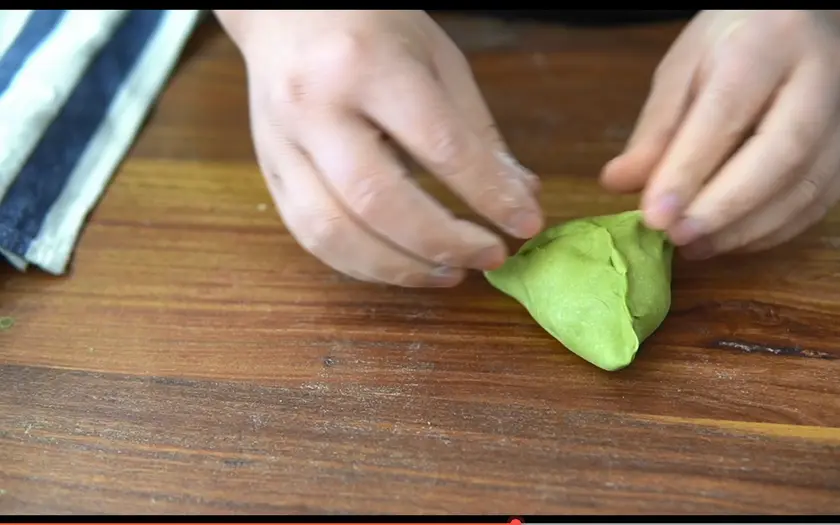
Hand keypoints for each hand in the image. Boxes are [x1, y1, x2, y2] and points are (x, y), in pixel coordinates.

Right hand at [217, 10, 542, 285]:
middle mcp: (314, 106)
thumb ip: (476, 132)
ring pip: (333, 232)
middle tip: (491, 256)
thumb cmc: (370, 24)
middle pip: (378, 201)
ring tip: (450, 272)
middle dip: (444, 242)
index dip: (488, 194)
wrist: (284, 10)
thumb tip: (520, 197)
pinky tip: (403, 265)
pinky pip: (310, 236)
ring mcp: (281, 143)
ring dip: (400, 268)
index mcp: (365, 64)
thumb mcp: (437, 59)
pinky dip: (362, 263)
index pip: (438, 145)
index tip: (525, 223)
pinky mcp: (269, 172)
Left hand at [600, 10, 839, 258]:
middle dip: (724, 207)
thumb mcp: (682, 69)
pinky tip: (729, 240)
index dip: (689, 170)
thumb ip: (656, 127)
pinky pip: (818, 203)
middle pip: (782, 153)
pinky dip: (770, 231)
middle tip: (677, 237)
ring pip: (806, 186)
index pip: (727, 113)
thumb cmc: (733, 44)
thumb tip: (618, 182)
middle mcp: (822, 77)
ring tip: (694, 246)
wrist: (805, 23)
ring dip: (745, 228)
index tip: (654, 215)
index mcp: (768, 44)